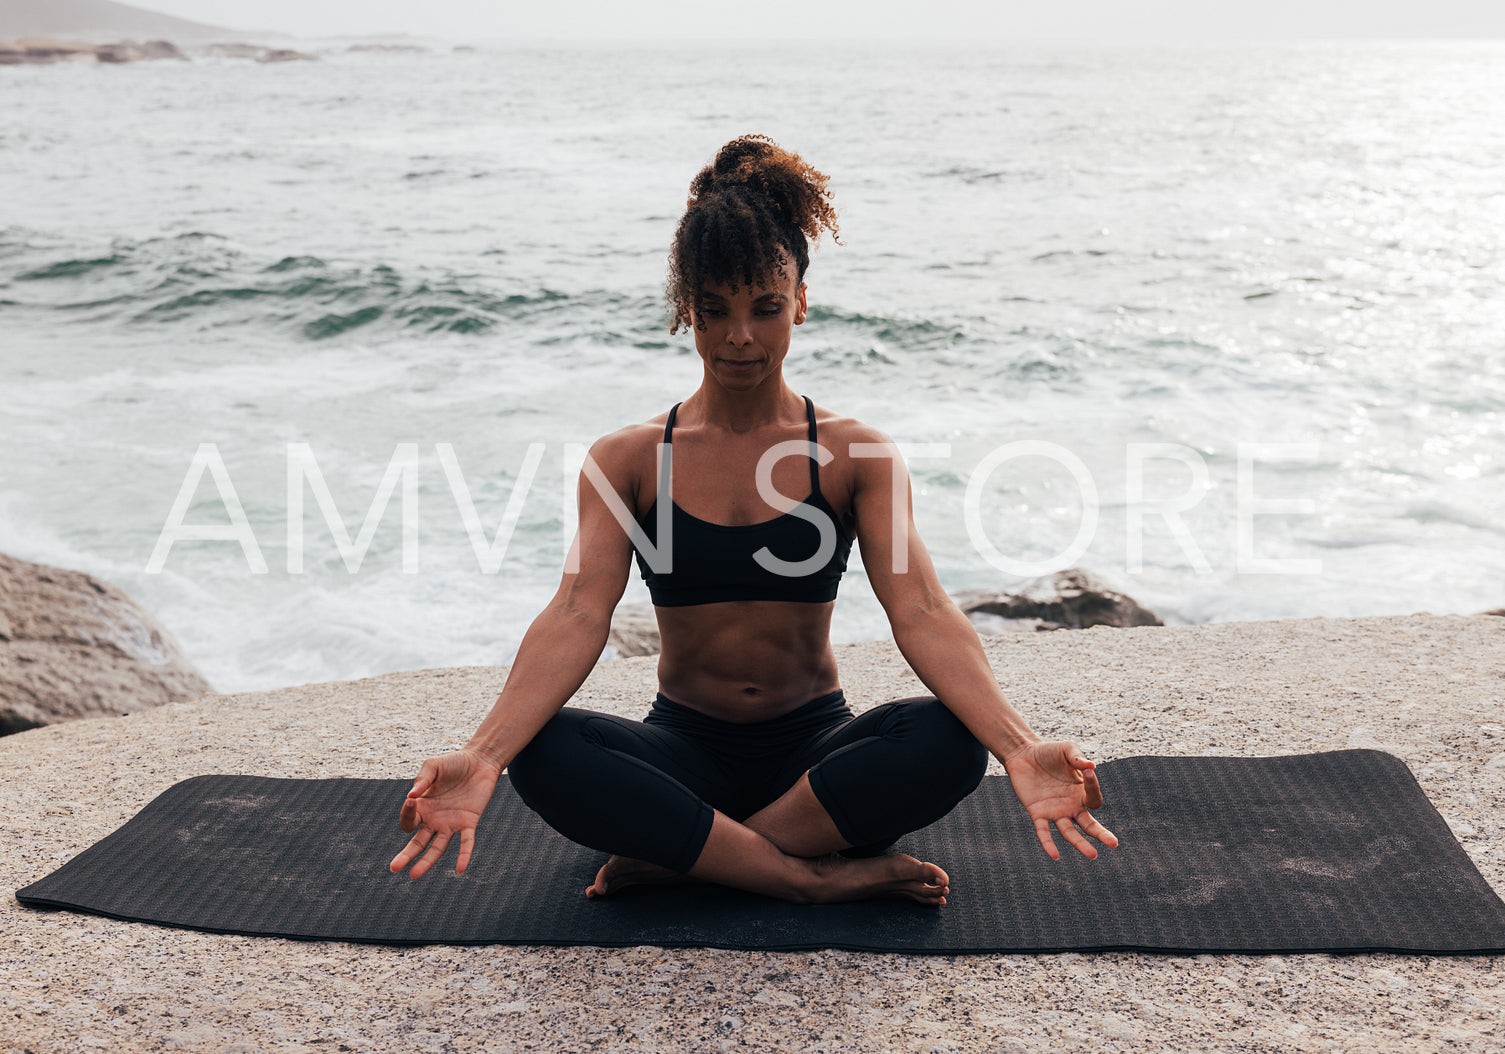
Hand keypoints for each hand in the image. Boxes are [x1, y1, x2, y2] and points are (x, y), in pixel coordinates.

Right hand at [389, 749, 502, 877]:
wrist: (480, 761)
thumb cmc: (453, 763)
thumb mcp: (433, 766)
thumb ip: (422, 779)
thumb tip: (411, 796)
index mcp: (421, 807)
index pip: (408, 821)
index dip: (407, 814)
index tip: (412, 800)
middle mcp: (434, 820)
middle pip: (418, 843)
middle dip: (406, 855)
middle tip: (393, 868)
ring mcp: (451, 823)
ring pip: (437, 848)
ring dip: (427, 862)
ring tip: (414, 875)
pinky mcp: (469, 822)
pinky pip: (466, 842)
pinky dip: (463, 855)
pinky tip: (460, 869)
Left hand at [1002, 741, 1118, 860]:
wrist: (1023, 753)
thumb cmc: (1049, 752)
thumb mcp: (1067, 749)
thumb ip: (1078, 757)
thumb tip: (1091, 766)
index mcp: (1081, 792)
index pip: (1093, 798)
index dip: (1093, 787)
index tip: (1088, 772)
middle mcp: (1071, 806)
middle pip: (1089, 824)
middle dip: (1101, 834)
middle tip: (1113, 843)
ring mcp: (1055, 811)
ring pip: (1069, 832)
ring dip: (1080, 843)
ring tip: (1093, 855)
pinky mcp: (1037, 813)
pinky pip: (1044, 831)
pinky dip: (1048, 843)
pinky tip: (1055, 855)